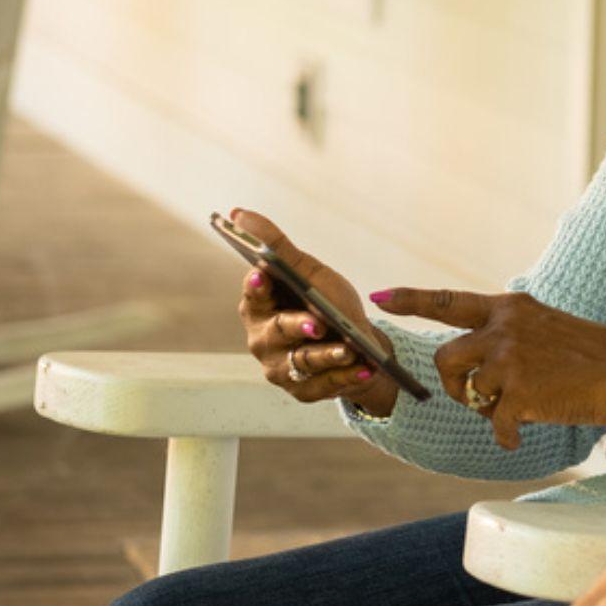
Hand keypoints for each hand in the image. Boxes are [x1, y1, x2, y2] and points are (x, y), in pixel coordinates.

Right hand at [234, 208, 397, 416]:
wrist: (358, 342)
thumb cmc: (325, 302)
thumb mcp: (308, 272)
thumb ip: (276, 246)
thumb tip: (239, 213)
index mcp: (260, 306)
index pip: (254, 294)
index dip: (258, 285)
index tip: (264, 272)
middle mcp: (263, 340)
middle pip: (277, 332)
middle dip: (297, 326)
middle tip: (318, 322)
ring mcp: (281, 368)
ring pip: (302, 362)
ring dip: (328, 355)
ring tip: (350, 349)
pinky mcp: (304, 391)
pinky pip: (325, 385)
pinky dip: (348, 376)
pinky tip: (366, 368)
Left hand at [372, 288, 605, 449]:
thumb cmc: (593, 356)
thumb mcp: (547, 327)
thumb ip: (510, 334)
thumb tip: (476, 366)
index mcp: (510, 308)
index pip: (449, 300)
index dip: (411, 300)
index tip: (379, 298)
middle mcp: (504, 328)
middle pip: (446, 357)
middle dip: (452, 384)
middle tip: (474, 397)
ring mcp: (510, 360)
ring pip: (467, 392)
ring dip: (482, 408)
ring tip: (510, 411)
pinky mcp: (519, 392)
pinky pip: (494, 424)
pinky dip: (506, 436)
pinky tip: (521, 437)